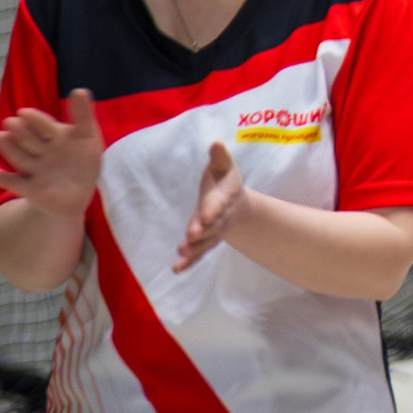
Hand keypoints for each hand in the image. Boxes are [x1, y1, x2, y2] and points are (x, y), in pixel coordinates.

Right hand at [0, 88, 103, 223]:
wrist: (76, 195)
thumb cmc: (83, 162)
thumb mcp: (88, 138)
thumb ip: (83, 116)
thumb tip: (80, 90)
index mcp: (54, 137)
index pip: (45, 126)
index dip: (35, 120)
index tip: (24, 112)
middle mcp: (41, 151)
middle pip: (29, 140)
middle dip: (21, 132)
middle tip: (11, 122)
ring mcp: (34, 169)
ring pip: (20, 158)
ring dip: (9, 149)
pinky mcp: (30, 189)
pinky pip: (16, 184)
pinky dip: (4, 180)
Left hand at [172, 139, 255, 271]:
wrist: (235, 206)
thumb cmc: (224, 183)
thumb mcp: (224, 168)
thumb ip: (220, 158)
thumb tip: (215, 143)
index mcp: (224, 198)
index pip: (217, 204)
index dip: (212, 209)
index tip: (206, 214)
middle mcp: (219, 218)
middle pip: (212, 226)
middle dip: (203, 231)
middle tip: (192, 236)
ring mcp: (213, 233)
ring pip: (205, 243)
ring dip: (194, 248)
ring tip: (181, 252)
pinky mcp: (204, 243)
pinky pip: (198, 254)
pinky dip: (189, 262)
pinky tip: (176, 269)